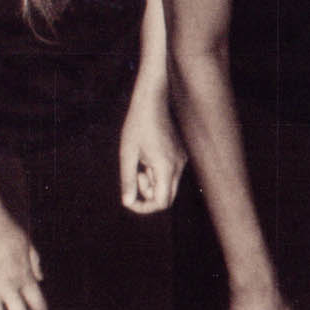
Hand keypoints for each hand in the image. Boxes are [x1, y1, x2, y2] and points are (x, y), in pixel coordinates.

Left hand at [119, 87, 186, 213]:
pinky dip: (157, 172)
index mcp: (166, 167)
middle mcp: (178, 166)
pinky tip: (148, 155)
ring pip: (168, 185)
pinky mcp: (180, 155)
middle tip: (135, 174)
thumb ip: (128, 180)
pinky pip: (169, 174)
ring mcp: (181, 160)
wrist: (152, 101)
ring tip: (140, 160)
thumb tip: (127, 202)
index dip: (144, 207)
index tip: (129, 199)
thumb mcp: (127, 154)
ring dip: (151, 181)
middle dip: (148, 194)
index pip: (161, 202)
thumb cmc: (137, 125)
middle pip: (166, 197)